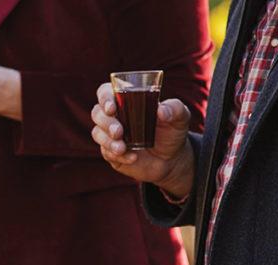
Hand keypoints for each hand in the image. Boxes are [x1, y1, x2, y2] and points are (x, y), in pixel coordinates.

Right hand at [91, 82, 194, 199]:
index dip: (104, 98)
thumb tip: (161, 110)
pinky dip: (117, 155)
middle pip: (97, 113)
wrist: (171, 159)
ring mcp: (110, 135)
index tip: (112, 108)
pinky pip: (105, 152)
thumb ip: (175, 109)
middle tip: (118, 132)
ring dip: (107, 141)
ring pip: (97, 133)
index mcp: (127, 101)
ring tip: (122, 148)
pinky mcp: (110, 152)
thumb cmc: (172, 132)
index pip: (106, 92)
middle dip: (105, 122)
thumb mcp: (180, 117)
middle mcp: (115, 116)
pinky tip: (132, 158)